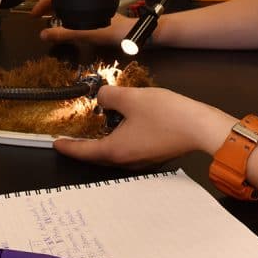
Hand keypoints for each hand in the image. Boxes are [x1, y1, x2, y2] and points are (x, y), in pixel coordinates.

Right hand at [30, 0, 134, 45]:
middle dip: (48, 4)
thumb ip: (63, 34)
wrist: (133, 34)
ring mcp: (93, 4)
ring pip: (70, 2)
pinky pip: (78, 9)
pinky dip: (68, 12)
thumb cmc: (113, 31)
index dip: (42, 3)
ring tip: (48, 15)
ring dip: (58, 7)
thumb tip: (43, 35)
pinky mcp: (98, 11)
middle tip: (38, 14)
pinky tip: (66, 20)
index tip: (33, 13)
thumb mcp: (85, 33)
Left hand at [53, 85, 235, 167]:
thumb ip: (110, 96)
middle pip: (97, 155)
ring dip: (103, 141)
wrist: (201, 127)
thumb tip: (102, 97)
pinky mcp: (153, 154)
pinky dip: (118, 139)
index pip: (83, 151)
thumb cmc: (167, 115)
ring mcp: (141, 160)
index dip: (67, 146)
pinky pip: (128, 149)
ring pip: (114, 152)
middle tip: (72, 135)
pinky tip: (122, 125)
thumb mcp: (132, 98)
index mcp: (116, 151)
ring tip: (96, 127)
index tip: (55, 143)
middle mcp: (126, 161)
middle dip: (83, 145)